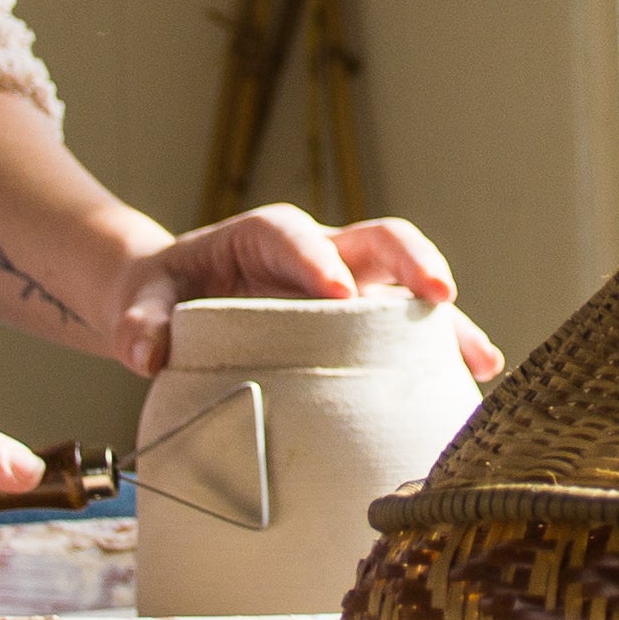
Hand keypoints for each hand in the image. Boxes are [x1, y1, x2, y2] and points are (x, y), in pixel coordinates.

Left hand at [105, 205, 505, 382]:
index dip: (315, 256)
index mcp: (261, 237)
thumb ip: (138, 321)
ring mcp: (348, 288)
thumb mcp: (140, 302)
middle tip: (438, 294)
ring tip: (480, 359)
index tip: (336, 290)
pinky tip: (471, 385)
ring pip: (406, 289)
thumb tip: (145, 351)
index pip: (290, 234)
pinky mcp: (361, 325)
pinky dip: (440, 355)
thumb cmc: (162, 298)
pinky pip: (408, 334)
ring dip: (444, 319)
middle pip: (374, 239)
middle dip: (410, 262)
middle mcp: (318, 253)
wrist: (175, 305)